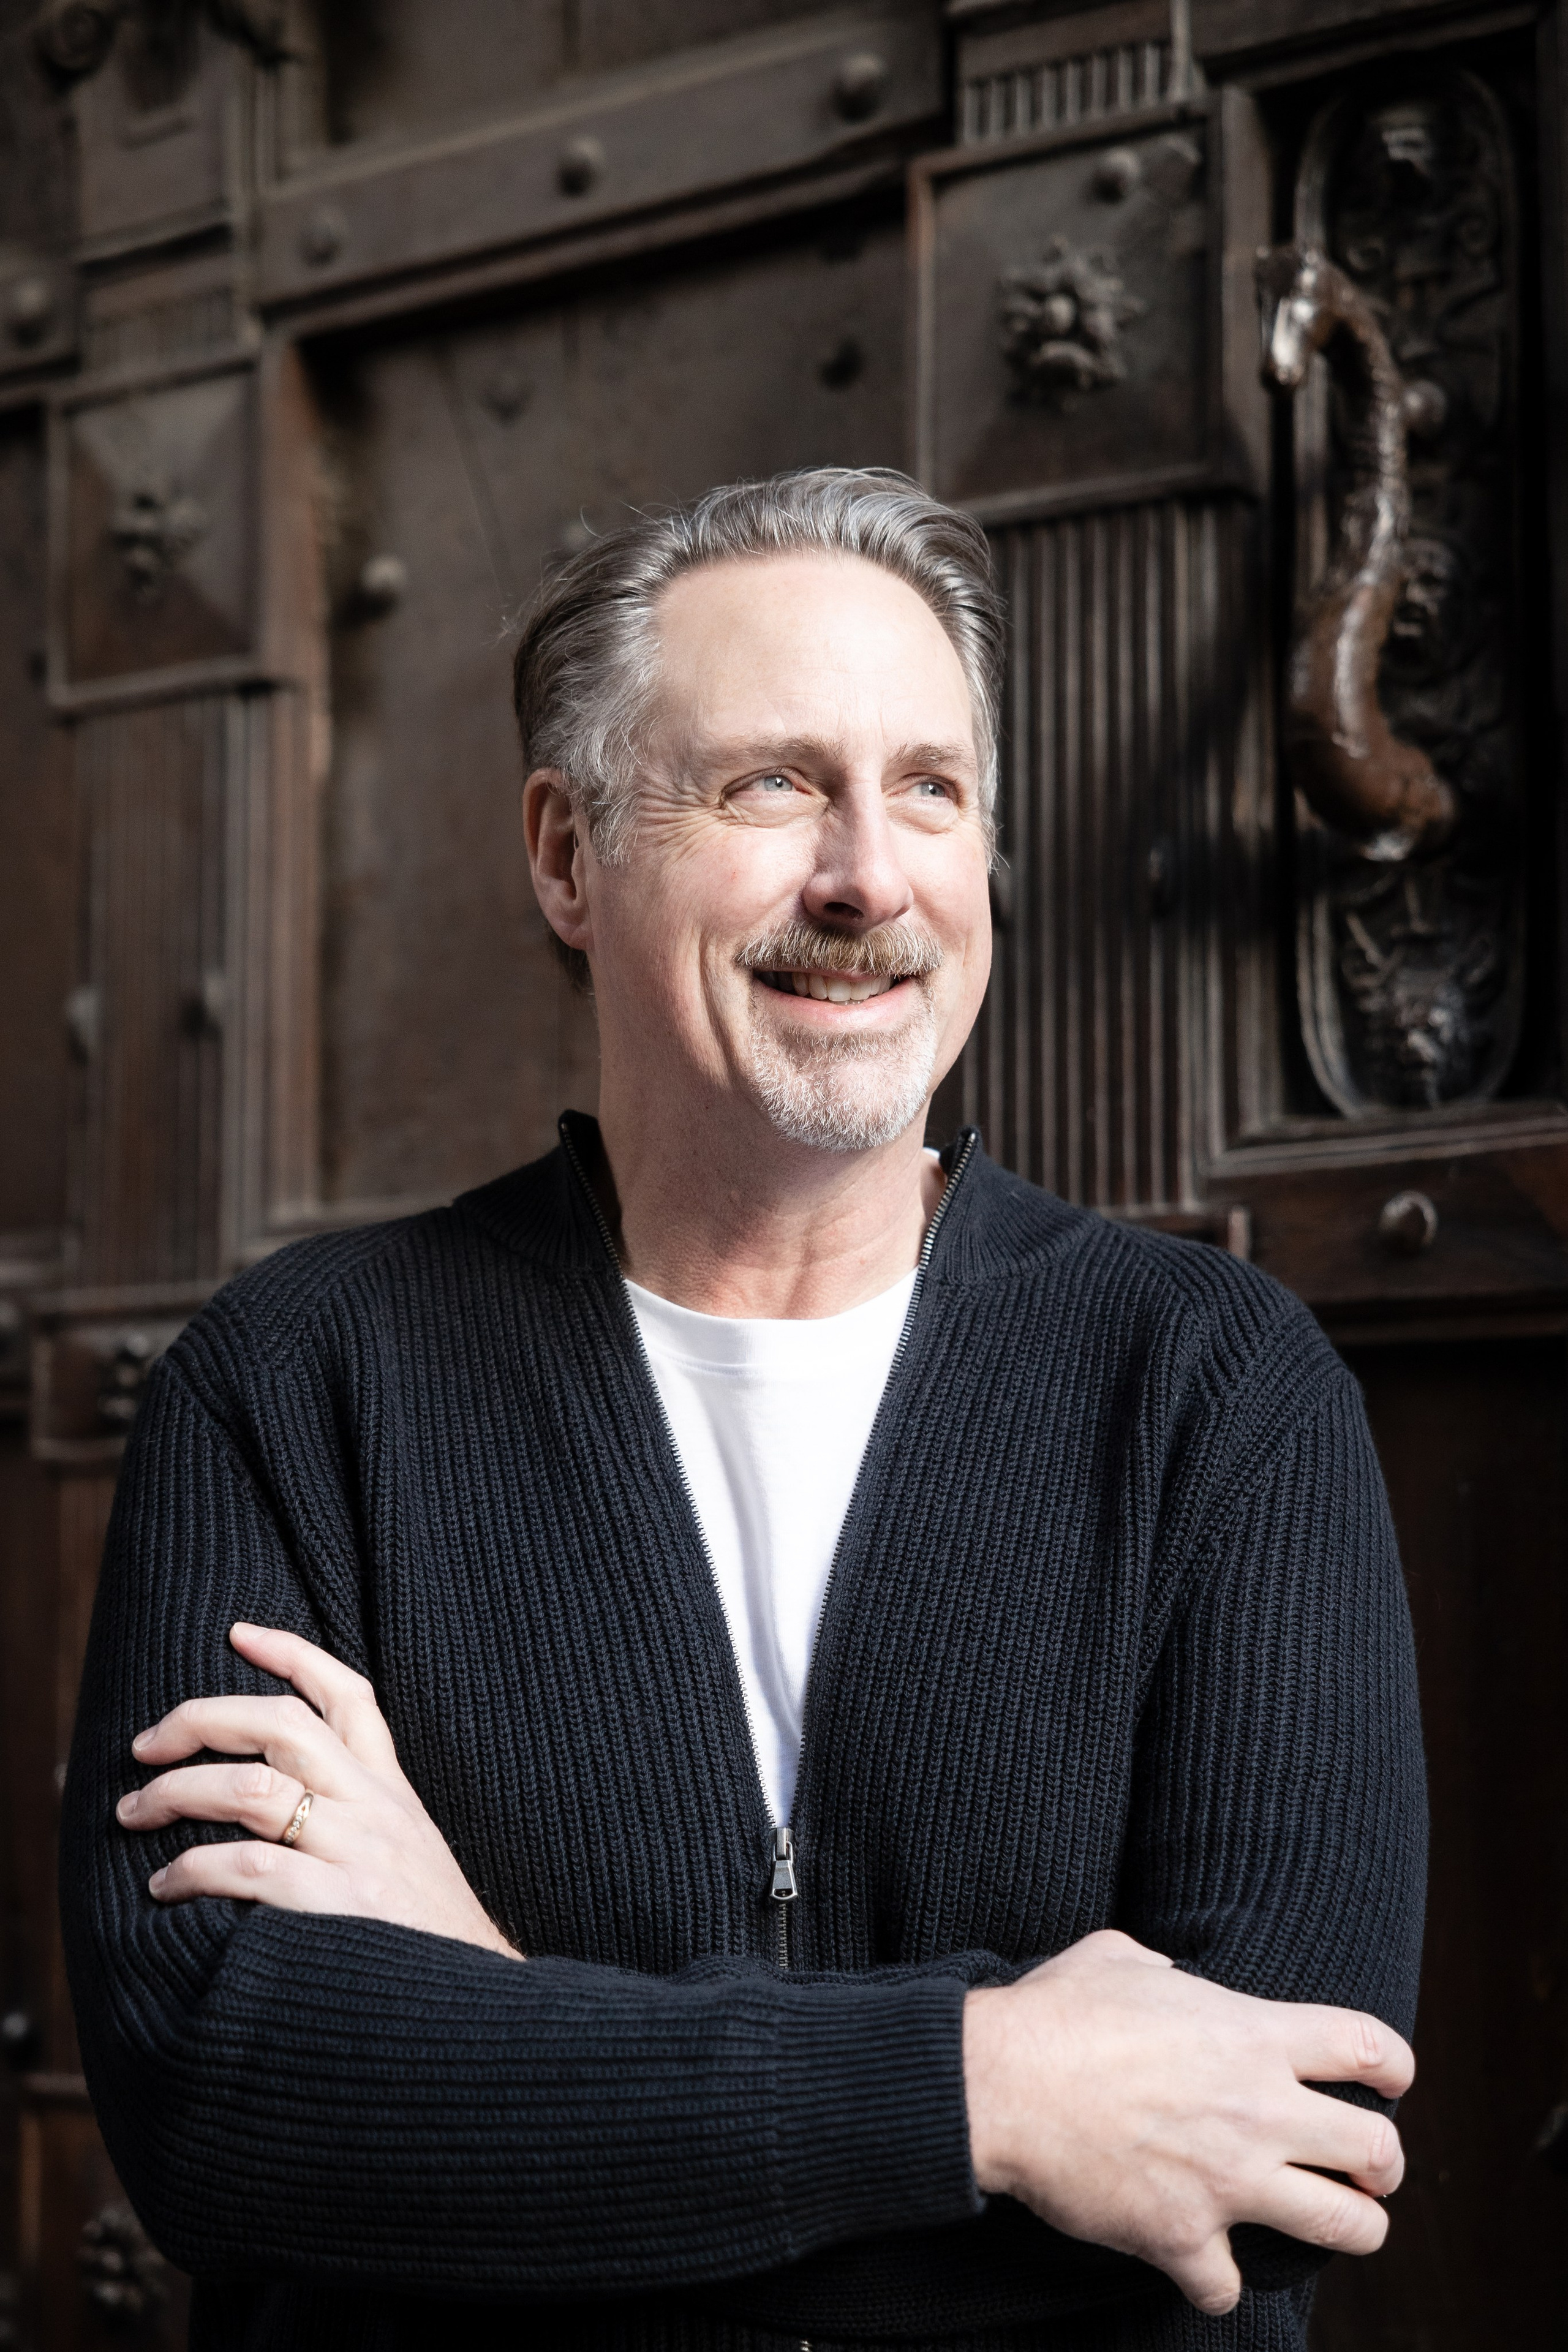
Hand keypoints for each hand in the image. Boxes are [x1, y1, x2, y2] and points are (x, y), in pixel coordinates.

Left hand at [116, 1624, 520, 1960]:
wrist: (488, 2021)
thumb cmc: (432, 1949)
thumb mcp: (412, 1861)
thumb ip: (359, 1826)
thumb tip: (275, 1807)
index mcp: (393, 1794)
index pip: (349, 1695)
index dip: (291, 1653)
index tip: (237, 1631)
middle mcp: (376, 1809)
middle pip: (281, 1724)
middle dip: (199, 1721)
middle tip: (145, 1745)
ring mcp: (360, 1853)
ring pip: (250, 1786)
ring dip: (176, 1794)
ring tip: (133, 1813)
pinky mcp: (341, 1905)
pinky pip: (249, 1865)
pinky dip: (192, 1869)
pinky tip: (164, 1886)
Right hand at [962, 1928, 1412, 2314]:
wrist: (1002, 2083)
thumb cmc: (1054, 2012)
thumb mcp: (1118, 1956)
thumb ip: (1162, 1966)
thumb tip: (1166, 1972)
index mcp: (1250, 2034)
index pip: (1366, 2046)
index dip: (1393, 2065)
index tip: (1390, 2081)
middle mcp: (1258, 2108)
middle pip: (1380, 2152)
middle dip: (1386, 2165)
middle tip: (1368, 2166)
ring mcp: (1227, 2179)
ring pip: (1345, 2227)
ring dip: (1351, 2227)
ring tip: (1335, 2220)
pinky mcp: (1183, 2235)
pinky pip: (1229, 2288)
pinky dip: (1216, 2282)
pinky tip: (1201, 2264)